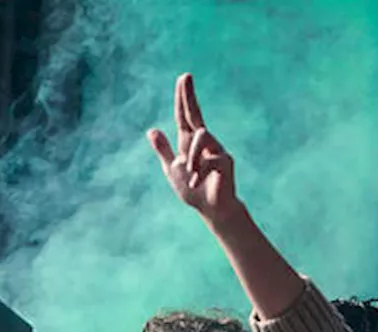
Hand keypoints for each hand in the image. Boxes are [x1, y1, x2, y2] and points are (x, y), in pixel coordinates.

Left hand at [148, 74, 240, 225]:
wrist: (211, 209)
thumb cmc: (193, 191)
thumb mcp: (173, 170)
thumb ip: (164, 151)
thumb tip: (151, 130)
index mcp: (189, 143)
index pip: (184, 116)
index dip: (183, 98)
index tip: (183, 77)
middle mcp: (204, 142)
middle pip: (195, 114)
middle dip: (189, 96)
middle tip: (185, 76)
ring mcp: (216, 149)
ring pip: (200, 136)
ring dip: (191, 155)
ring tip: (190, 175)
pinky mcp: (225, 160)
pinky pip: (208, 159)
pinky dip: (198, 173)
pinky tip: (196, 184)